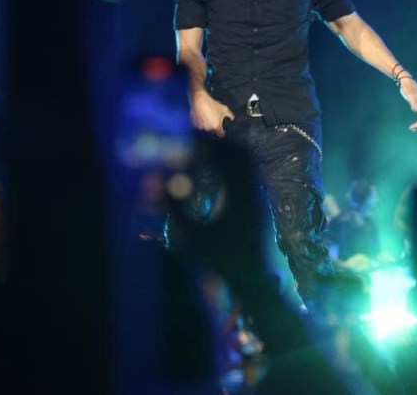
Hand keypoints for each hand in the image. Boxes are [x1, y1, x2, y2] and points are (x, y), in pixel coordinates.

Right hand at [164, 138, 269, 289]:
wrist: (254, 279)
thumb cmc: (221, 261)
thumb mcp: (192, 236)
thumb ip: (174, 207)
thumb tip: (156, 181)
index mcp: (239, 195)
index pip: (224, 156)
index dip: (205, 142)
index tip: (187, 137)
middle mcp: (254, 190)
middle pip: (239, 152)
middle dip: (216, 142)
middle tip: (194, 138)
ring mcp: (260, 195)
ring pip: (247, 160)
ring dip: (226, 151)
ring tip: (203, 150)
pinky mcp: (261, 201)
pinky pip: (249, 171)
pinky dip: (232, 163)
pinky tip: (215, 170)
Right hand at [188, 91, 234, 137]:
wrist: (200, 100)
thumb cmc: (212, 105)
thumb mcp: (224, 109)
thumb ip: (230, 115)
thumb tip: (232, 118)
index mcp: (216, 127)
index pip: (221, 134)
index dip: (222, 132)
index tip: (222, 130)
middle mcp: (209, 129)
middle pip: (213, 131)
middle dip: (214, 127)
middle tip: (214, 119)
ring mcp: (201, 127)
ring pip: (206, 128)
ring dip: (207, 125)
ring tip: (207, 117)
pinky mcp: (195, 124)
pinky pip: (199, 126)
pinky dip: (201, 123)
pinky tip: (202, 116)